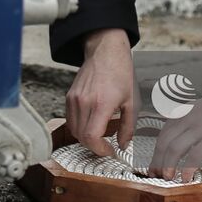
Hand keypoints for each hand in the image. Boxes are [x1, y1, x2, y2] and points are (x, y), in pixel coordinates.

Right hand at [65, 28, 139, 156]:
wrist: (105, 51)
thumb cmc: (121, 73)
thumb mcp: (132, 101)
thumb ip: (128, 126)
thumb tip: (124, 146)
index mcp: (101, 104)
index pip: (91, 137)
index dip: (99, 149)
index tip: (109, 151)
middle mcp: (84, 102)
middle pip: (81, 137)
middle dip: (94, 146)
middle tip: (106, 146)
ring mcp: (74, 99)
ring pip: (74, 130)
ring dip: (85, 138)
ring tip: (99, 135)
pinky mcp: (69, 96)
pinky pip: (70, 120)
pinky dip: (79, 127)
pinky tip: (91, 123)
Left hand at [149, 69, 201, 182]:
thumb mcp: (198, 108)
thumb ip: (186, 121)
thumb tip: (177, 140)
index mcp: (182, 114)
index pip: (163, 135)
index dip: (156, 152)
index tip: (154, 165)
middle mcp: (187, 120)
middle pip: (164, 142)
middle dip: (157, 161)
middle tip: (156, 175)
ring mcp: (199, 129)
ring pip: (175, 148)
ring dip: (167, 165)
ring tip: (167, 178)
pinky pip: (196, 155)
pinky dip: (188, 168)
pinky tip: (186, 177)